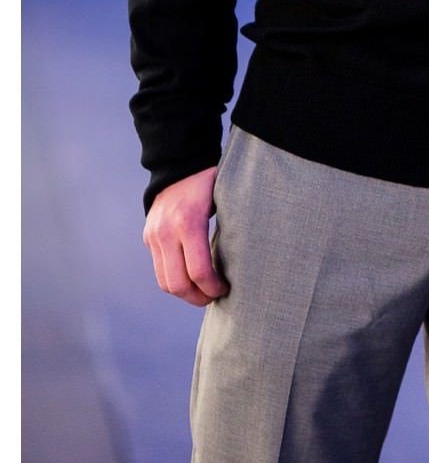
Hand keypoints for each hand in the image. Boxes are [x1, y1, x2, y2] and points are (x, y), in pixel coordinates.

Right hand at [142, 166, 228, 306]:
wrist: (178, 165)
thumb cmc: (211, 183)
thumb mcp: (226, 201)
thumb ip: (230, 229)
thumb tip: (247, 262)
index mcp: (189, 223)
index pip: (198, 272)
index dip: (213, 288)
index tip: (225, 289)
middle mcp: (166, 232)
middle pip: (177, 284)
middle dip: (198, 298)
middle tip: (214, 296)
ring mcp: (154, 235)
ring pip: (165, 282)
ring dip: (184, 293)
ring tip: (203, 292)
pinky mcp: (148, 237)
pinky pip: (159, 269)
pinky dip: (175, 279)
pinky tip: (192, 278)